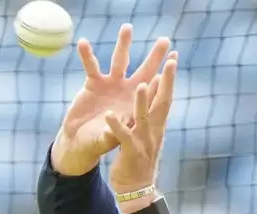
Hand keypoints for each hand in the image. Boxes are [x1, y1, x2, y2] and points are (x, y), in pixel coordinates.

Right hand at [51, 23, 173, 175]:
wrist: (82, 143)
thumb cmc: (100, 142)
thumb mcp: (107, 140)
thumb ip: (112, 133)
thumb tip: (115, 127)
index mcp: (137, 107)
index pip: (153, 91)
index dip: (163, 78)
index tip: (173, 62)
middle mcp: (127, 93)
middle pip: (144, 71)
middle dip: (155, 57)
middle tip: (165, 40)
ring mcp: (111, 85)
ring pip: (119, 60)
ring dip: (123, 44)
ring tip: (127, 27)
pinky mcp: (93, 84)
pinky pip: (91, 66)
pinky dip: (87, 55)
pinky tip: (83, 42)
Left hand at [105, 52, 177, 208]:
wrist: (138, 189)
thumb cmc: (140, 159)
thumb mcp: (149, 135)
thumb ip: (153, 116)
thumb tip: (157, 94)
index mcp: (157, 125)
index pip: (166, 97)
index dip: (169, 78)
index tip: (174, 58)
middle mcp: (154, 131)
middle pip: (162, 102)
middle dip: (166, 81)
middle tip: (171, 61)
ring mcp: (143, 141)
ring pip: (143, 118)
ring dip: (142, 102)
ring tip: (140, 85)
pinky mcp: (131, 152)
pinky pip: (122, 137)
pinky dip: (116, 126)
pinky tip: (108, 115)